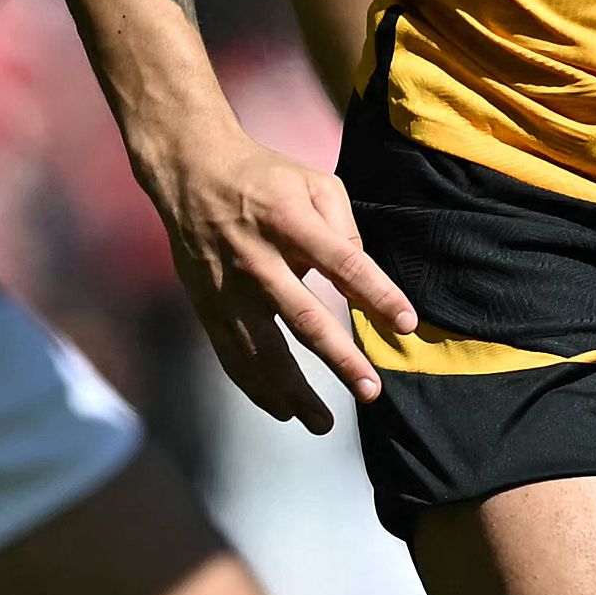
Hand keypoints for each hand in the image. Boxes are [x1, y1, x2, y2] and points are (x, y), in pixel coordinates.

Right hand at [138, 123, 419, 431]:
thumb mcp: (315, 183)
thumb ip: (345, 228)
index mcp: (289, 221)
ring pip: (261, 351)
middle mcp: (257, 259)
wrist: (190, 171)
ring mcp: (227, 288)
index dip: (376, 294)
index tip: (406, 323)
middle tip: (370, 391)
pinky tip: (282, 410)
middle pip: (303, 319)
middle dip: (340, 359)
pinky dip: (256, 388)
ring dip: (293, 392)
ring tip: (323, 422)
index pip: (343, 263)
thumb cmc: (265, 177)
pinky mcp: (207, 306)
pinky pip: (232, 356)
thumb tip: (364, 281)